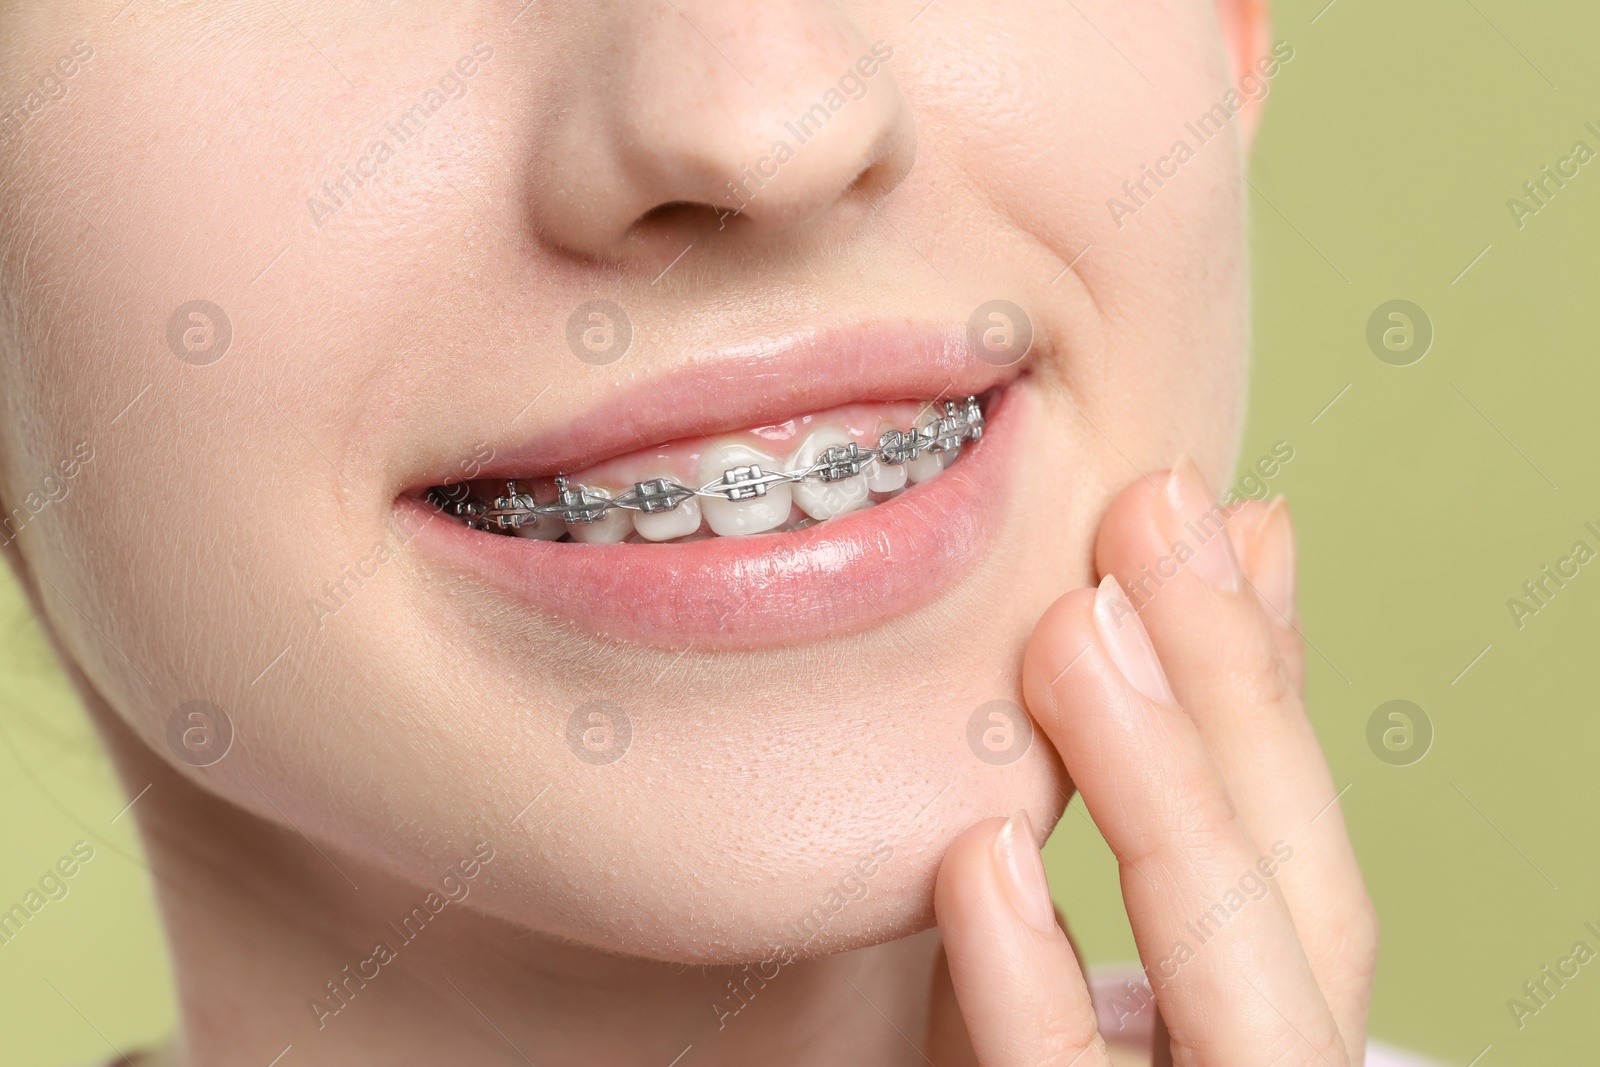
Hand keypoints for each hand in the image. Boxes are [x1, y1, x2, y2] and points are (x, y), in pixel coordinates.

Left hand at [931, 460, 1377, 1065]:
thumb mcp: (1046, 954)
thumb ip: (1118, 811)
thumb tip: (1186, 572)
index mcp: (1239, 1013)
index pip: (1292, 847)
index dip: (1255, 673)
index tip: (1187, 505)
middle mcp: (1239, 1066)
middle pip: (1288, 895)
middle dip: (1227, 692)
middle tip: (1147, 512)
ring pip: (1221, 978)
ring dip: (1160, 793)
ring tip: (1077, 630)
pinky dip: (1029, 984)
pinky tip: (981, 855)